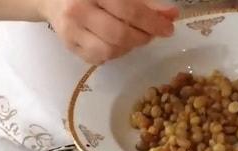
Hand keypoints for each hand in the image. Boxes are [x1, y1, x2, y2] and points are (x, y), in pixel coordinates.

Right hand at [41, 0, 178, 64]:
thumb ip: (143, 1)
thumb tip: (170, 15)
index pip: (129, 10)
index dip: (152, 22)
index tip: (168, 29)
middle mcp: (78, 10)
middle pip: (119, 34)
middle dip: (142, 37)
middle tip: (151, 34)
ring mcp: (70, 30)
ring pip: (109, 51)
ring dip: (128, 48)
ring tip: (133, 38)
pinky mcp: (68, 45)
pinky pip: (98, 59)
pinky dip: (113, 54)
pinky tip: (116, 43)